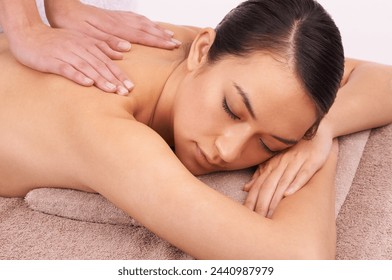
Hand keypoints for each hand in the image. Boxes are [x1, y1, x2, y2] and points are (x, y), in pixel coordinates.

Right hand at [7, 23, 132, 93]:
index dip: (119, 74)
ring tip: (112, 90)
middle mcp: (78, 48)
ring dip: (100, 79)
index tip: (130, 87)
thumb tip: (121, 55)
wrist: (28, 34)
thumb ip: (101, 47)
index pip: (107, 61)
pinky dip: (77, 76)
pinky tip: (87, 83)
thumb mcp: (81, 41)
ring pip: (86, 67)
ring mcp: (65, 54)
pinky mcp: (51, 61)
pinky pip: (66, 68)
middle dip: (114, 79)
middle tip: (126, 92)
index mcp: (87, 45)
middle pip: (100, 65)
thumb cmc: (56, 41)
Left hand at [45, 1, 180, 50]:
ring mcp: (117, 17)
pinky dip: (146, 22)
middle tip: (177, 43)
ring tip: (169, 33)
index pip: (142, 36)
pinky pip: (135, 18)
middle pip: (146, 29)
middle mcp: (119, 22)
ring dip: (157, 29)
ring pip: (142, 22)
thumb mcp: (86, 37)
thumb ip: (106, 42)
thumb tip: (127, 48)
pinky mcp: (113, 15)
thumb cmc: (71, 23)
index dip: (158, 42)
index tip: (172, 46)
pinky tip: (149, 24)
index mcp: (114, 29)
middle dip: (162, 36)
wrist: (62, 5)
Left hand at [243, 126, 333, 217]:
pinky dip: (296, 183)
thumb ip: (261, 174)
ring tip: (269, 215)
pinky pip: (303, 173)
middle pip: (268, 186)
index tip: (246, 217)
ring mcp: (297, 161)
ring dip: (275, 199)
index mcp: (271, 165)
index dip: (252, 201)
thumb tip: (245, 188)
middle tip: (256, 221)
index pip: (258, 185)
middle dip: (261, 204)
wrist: (317, 127)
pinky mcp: (312, 160)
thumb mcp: (276, 159)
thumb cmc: (294, 147)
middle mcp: (281, 163)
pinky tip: (289, 194)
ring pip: (283, 182)